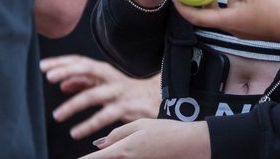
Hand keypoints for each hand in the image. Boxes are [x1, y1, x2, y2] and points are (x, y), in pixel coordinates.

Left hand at [40, 55, 158, 140]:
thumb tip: (62, 84)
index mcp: (102, 70)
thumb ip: (83, 83)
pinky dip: (89, 125)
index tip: (43, 66)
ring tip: (57, 115)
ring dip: (73, 105)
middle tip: (49, 77)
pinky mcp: (124, 108)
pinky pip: (104, 117)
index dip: (61, 62)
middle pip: (87, 69)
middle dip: (68, 71)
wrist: (153, 99)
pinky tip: (75, 132)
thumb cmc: (123, 90)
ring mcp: (117, 92)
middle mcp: (109, 77)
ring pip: (93, 95)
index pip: (79, 61)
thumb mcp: (103, 84)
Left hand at [91, 117, 208, 157]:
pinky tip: (123, 153)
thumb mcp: (139, 124)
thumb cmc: (165, 131)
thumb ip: (117, 134)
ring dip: (109, 157)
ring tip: (108, 152)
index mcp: (123, 150)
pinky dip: (121, 158)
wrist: (189, 145)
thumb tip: (100, 143)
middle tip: (90, 155)